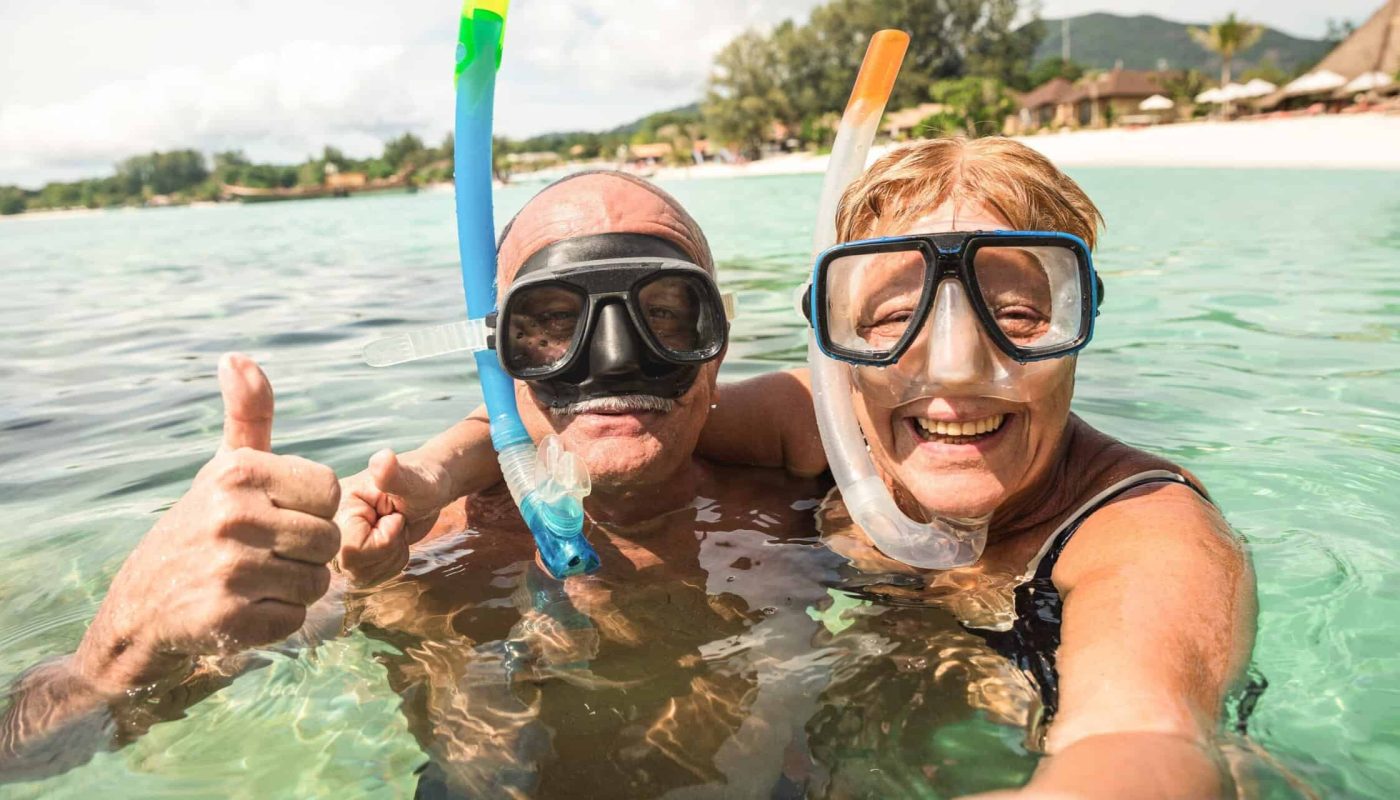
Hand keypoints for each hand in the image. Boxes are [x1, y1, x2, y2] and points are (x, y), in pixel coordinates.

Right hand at [73, 354, 340, 693]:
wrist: (140, 609)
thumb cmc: (201, 529)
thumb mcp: (224, 468)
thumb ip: (248, 415)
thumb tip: (236, 357)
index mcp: (238, 473)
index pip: (329, 491)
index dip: (311, 510)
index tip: (275, 516)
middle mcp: (232, 515)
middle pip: (328, 541)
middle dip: (305, 555)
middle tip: (262, 556)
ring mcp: (229, 568)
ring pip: (316, 583)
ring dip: (293, 590)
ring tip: (252, 582)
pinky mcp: (228, 617)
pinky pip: (295, 620)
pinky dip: (276, 621)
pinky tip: (242, 610)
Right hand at [333, 448, 452, 586]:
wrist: (427, 491)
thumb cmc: (423, 482)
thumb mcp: (413, 481)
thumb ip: (394, 475)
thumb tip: (382, 459)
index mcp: (336, 505)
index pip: (352, 549)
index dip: (384, 539)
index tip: (394, 515)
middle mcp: (331, 526)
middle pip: (355, 567)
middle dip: (388, 549)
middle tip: (396, 522)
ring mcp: (338, 542)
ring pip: (362, 576)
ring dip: (391, 557)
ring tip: (395, 530)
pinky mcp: (349, 556)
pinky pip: (370, 579)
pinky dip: (390, 564)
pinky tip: (392, 540)